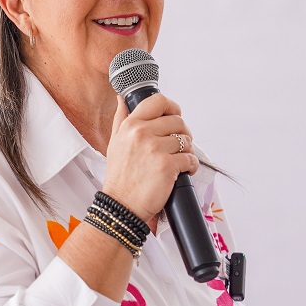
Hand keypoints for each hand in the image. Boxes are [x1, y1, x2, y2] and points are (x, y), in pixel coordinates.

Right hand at [99, 93, 197, 223]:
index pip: (158, 101)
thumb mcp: (114, 144)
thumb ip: (120, 119)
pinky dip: (192, 166)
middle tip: (179, 145)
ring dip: (188, 151)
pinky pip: (191, 159)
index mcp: (130, 125)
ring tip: (180, 160)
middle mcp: (142, 133)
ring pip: (186, 140)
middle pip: (177, 121)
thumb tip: (122, 100)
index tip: (175, 116)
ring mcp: (155, 149)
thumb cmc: (120, 178)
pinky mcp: (167, 166)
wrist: (121, 205)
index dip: (172, 107)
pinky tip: (184, 171)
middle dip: (182, 133)